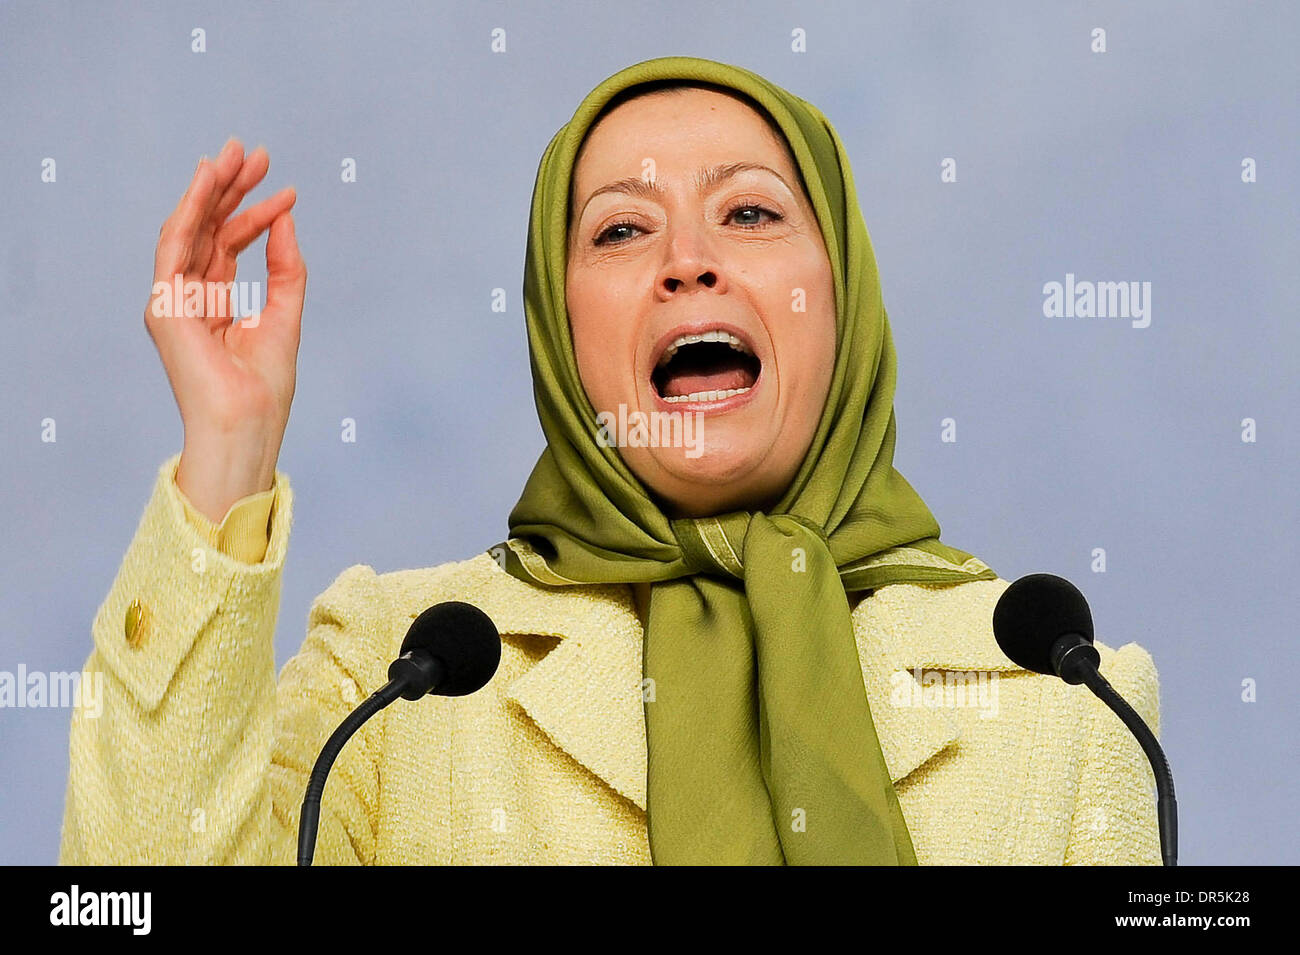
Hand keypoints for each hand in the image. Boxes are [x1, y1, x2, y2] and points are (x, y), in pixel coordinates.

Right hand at [144, 138, 305, 522]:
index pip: (229, 247)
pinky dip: (192, 208)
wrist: (248, 423)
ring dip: (212, 189)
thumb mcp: (286, 316)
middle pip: (207, 231)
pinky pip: (176, 244)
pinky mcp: (165, 304)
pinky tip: (210, 179)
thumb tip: (285, 217)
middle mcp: (189, 299)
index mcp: (214, 307)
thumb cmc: (266, 388)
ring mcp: (173, 301)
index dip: (255, 215)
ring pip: (190, 230)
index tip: (286, 190)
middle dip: (230, 189)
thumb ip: (285, 268)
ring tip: (238, 155)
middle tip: (255, 153)